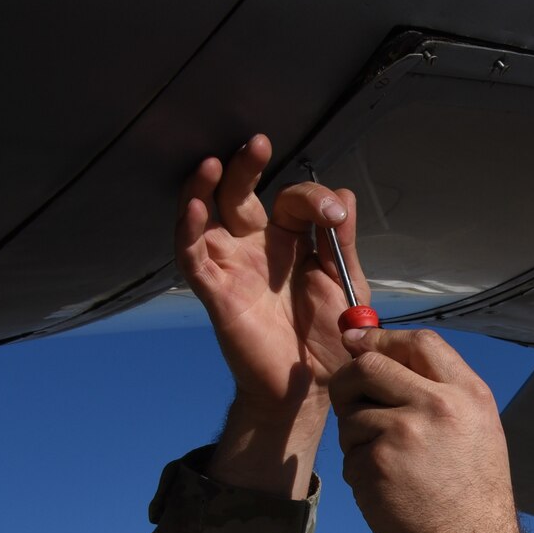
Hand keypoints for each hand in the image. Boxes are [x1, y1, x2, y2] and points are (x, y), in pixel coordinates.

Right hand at [176, 134, 367, 492]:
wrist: (311, 390)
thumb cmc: (329, 338)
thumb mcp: (345, 285)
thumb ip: (341, 243)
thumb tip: (344, 192)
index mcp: (292, 241)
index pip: (294, 201)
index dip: (313, 200)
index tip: (335, 214)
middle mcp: (257, 246)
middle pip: (243, 194)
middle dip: (247, 166)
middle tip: (258, 142)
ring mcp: (233, 266)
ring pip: (208, 215)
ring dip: (205, 188)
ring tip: (213, 163)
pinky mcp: (216, 292)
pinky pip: (193, 256)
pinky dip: (188, 230)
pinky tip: (193, 208)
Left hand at [329, 327, 519, 532]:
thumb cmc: (471, 491)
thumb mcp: (476, 428)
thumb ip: (438, 391)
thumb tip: (381, 357)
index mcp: (467, 394)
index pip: (420, 341)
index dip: (381, 338)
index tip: (358, 342)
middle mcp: (437, 405)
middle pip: (370, 366)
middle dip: (348, 380)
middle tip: (348, 398)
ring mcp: (404, 433)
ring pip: (352, 414)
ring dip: (356, 436)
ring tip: (388, 463)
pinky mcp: (377, 462)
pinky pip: (349, 452)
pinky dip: (359, 469)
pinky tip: (386, 488)